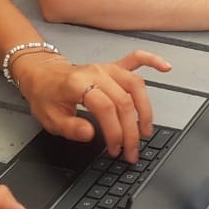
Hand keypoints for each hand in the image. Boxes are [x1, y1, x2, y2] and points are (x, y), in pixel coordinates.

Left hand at [12, 50, 171, 163]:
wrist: (42, 74)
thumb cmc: (46, 95)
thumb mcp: (50, 118)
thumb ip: (70, 128)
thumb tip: (90, 134)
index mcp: (79, 84)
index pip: (106, 109)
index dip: (114, 132)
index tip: (115, 150)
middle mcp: (96, 73)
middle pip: (124, 101)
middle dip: (131, 129)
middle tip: (132, 150)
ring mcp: (107, 68)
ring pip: (135, 85)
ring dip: (145, 108)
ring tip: (146, 129)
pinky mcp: (113, 66)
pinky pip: (136, 59)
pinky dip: (152, 60)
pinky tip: (166, 67)